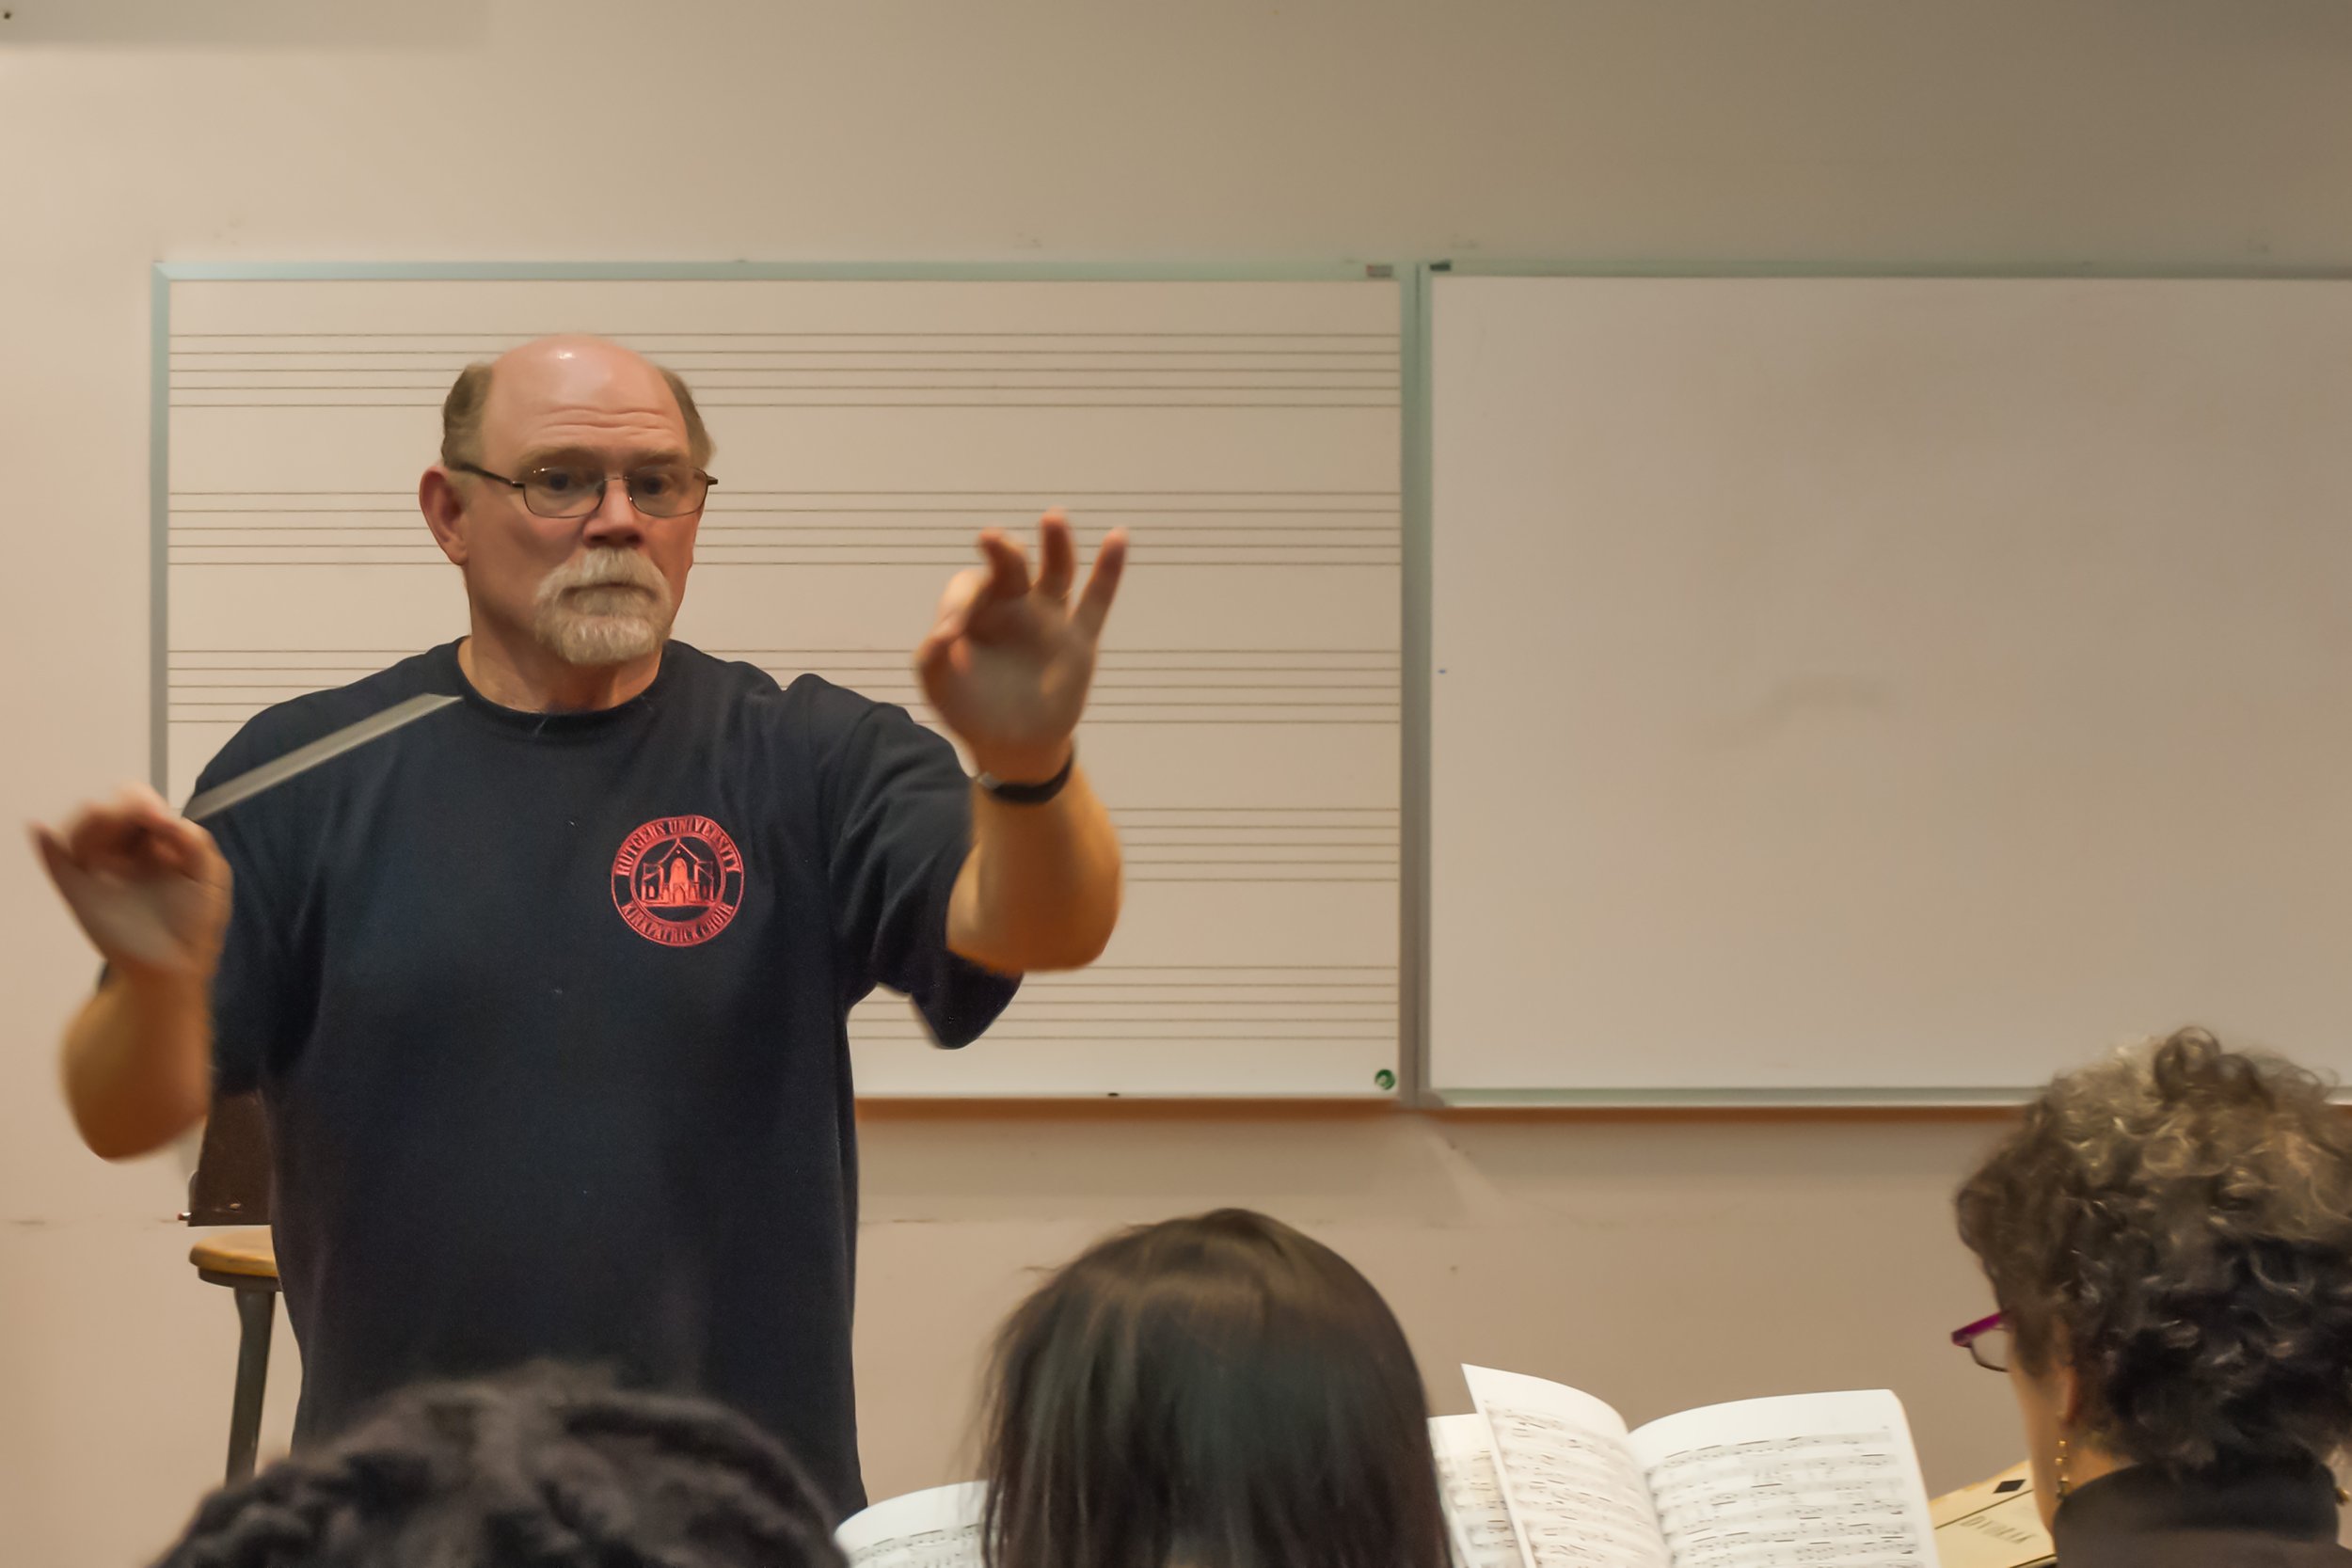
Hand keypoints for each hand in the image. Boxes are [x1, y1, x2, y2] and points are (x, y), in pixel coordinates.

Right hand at [32, 784, 231, 982]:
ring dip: (89, 833)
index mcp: (156, 839)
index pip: (137, 802)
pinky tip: (44, 835)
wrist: (173, 966)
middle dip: (114, 816)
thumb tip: (165, 815)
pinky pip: (57, 860)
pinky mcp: (78, 890)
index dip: (140, 803)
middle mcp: (124, 848)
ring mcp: (98, 867)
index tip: (154, 820)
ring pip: (81, 831)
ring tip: (103, 860)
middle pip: (105, 811)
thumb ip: (194, 841)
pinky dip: (48, 846)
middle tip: (131, 840)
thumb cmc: (194, 920)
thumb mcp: (210, 876)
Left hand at [916, 510, 1126, 781]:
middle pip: (1012, 565)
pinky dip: (1109, 570)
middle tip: (993, 539)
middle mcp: (1013, 604)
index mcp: (976, 609)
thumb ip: (932, 660)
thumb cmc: (969, 709)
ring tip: (1053, 517)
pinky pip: (1097, 601)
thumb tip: (941, 634)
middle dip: (1003, 551)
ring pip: (1057, 572)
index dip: (960, 602)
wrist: (1011, 745)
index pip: (969, 587)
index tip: (949, 633)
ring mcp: (1049, 619)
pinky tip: (1118, 536)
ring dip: (1056, 544)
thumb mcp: (939, 687)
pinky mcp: (1079, 641)